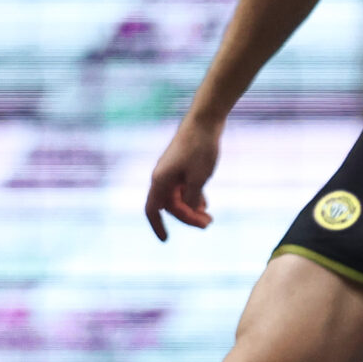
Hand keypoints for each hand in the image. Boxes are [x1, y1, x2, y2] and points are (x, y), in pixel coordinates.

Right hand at [145, 117, 222, 241]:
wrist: (205, 121)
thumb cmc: (200, 148)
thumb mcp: (199, 178)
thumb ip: (191, 198)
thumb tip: (188, 209)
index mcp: (160, 180)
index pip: (153, 210)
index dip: (157, 226)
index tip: (166, 240)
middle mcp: (162, 177)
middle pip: (170, 206)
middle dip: (187, 217)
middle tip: (208, 224)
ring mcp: (171, 171)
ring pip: (178, 197)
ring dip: (192, 208)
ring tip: (209, 218)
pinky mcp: (181, 166)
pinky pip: (184, 188)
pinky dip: (193, 197)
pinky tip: (205, 205)